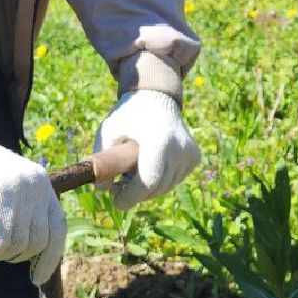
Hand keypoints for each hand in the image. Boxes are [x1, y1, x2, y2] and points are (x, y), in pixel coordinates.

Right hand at [0, 120, 65, 283]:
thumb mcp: (5, 183)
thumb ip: (20, 207)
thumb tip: (27, 250)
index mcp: (40, 181)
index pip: (57, 227)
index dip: (50, 258)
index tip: (37, 277)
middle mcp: (34, 185)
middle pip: (37, 241)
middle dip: (15, 256)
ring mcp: (15, 191)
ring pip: (17, 245)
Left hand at [93, 90, 200, 210]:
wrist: (156, 96)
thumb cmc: (129, 114)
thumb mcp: (108, 129)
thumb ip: (102, 158)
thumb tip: (102, 189)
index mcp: (159, 141)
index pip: (148, 182)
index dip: (131, 197)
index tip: (115, 201)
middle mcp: (179, 149)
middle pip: (157, 188)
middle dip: (136, 194)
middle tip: (117, 188)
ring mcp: (190, 154)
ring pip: (166, 187)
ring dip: (148, 188)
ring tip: (130, 176)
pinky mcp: (195, 157)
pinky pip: (174, 180)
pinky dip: (160, 180)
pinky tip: (148, 167)